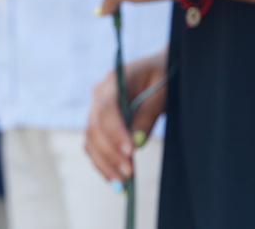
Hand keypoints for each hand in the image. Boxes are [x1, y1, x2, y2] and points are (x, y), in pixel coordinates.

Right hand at [84, 51, 167, 182]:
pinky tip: (114, 179)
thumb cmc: (163, 77)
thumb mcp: (163, 90)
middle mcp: (99, 94)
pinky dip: (102, 164)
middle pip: (95, 127)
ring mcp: (96, 109)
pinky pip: (93, 146)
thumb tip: (136, 142)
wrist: (158, 72)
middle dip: (110, 153)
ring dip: (105, 163)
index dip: (115, 132)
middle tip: (129, 173)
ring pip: (91, 140)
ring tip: (123, 182)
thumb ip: (148, 113)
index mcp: (115, 79)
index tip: (131, 151)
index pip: (107, 107)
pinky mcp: (99, 124)